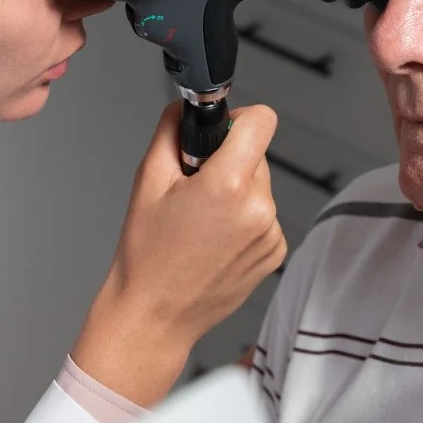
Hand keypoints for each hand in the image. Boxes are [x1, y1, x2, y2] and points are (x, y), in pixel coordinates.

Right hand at [70, 100, 286, 406]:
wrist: (155, 314)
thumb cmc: (147, 255)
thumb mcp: (148, 180)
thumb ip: (170, 131)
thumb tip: (186, 108)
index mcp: (228, 185)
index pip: (262, 120)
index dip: (239, 118)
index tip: (221, 131)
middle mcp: (259, 209)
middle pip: (257, 155)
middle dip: (229, 161)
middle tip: (194, 189)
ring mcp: (271, 234)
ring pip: (261, 186)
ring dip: (237, 192)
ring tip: (202, 221)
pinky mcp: (275, 253)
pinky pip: (265, 216)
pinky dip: (244, 220)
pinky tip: (215, 240)